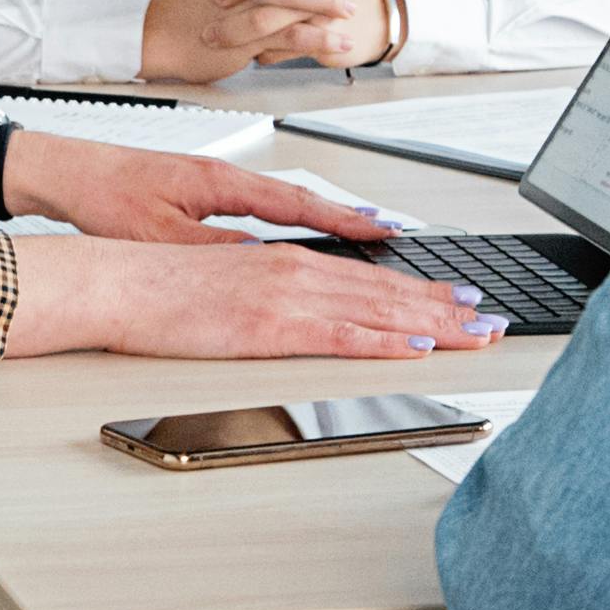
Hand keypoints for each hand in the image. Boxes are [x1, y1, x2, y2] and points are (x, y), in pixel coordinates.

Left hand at [1, 129, 396, 247]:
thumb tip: (264, 263)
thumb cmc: (104, 197)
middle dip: (353, 219)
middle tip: (395, 235)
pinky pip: (268, 205)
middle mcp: (227, 177)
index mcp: (220, 183)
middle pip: (306, 199)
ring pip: (289, 202)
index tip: (381, 233)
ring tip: (370, 234)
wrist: (66, 173)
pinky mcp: (207, 191)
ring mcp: (219, 182)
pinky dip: (299, 217)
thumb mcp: (160, 237)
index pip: (297, 204)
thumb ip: (214, 251)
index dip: (343, 222)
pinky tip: (311, 230)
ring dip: (330, 218)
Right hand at [5, 234, 506, 360]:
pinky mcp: (268, 325)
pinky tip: (417, 345)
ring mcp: (286, 297)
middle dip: (447, 307)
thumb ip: (274, 298)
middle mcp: (296, 272)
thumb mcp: (230, 287)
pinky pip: (340, 334)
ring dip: (433, 323)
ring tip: (477, 333)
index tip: (463, 301)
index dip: (424, 292)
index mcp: (288, 263)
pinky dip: (384, 339)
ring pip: (377, 309)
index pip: (370, 280)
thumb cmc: (159, 288)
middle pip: (388, 292)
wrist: (115, 282)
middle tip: (493, 320)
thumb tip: (310, 315)